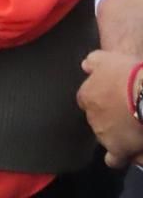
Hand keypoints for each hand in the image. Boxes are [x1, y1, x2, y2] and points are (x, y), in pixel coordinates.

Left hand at [79, 50, 142, 167]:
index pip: (87, 101)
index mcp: (86, 96)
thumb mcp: (107, 59)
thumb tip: (85, 66)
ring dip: (116, 135)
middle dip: (109, 118)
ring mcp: (103, 134)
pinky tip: (127, 154)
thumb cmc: (128, 74)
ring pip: (105, 137)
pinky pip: (114, 159)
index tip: (114, 99)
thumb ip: (93, 62)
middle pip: (98, 120)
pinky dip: (119, 157)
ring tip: (132, 131)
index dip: (101, 100)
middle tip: (126, 114)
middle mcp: (91, 116)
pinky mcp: (118, 149)